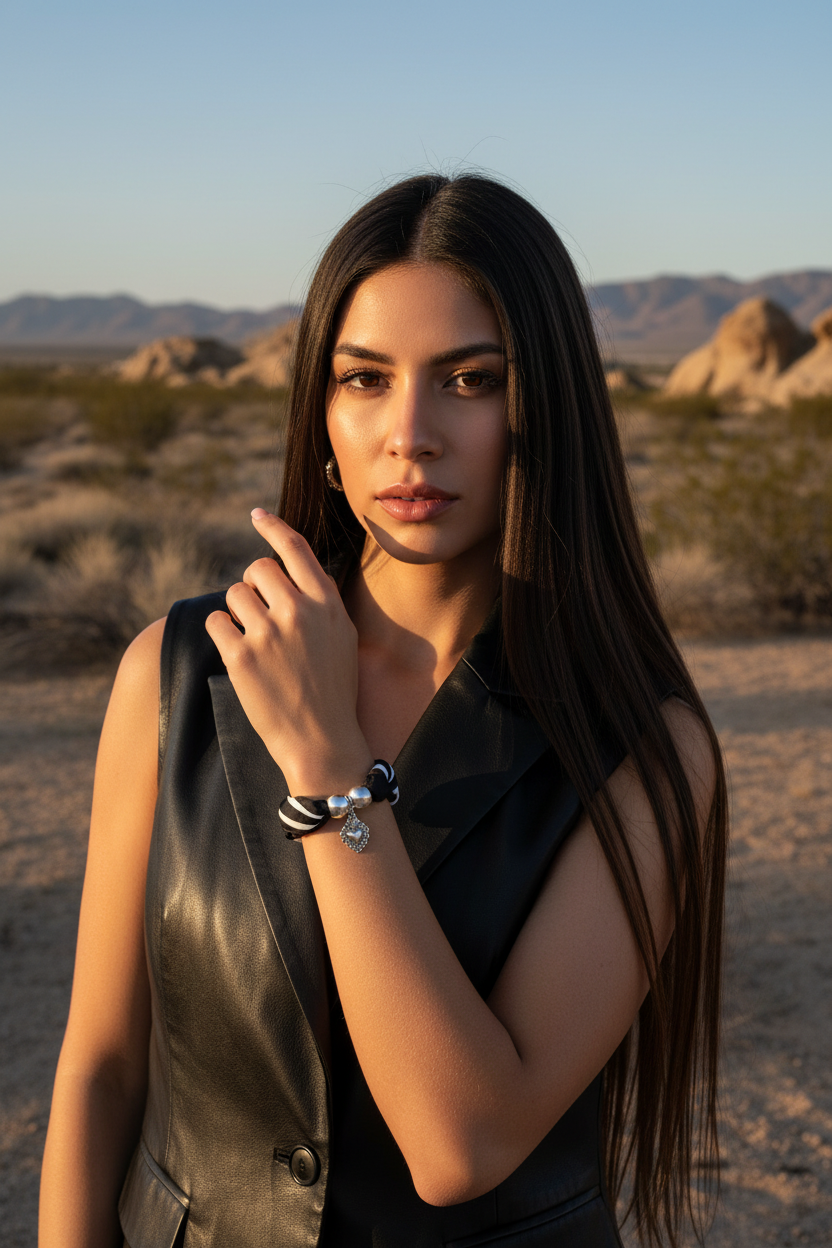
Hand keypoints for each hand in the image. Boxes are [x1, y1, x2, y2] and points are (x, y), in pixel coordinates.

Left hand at [205, 510, 371, 793]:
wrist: (321, 740)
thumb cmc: (333, 689)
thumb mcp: (343, 637)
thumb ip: (320, 600)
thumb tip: (295, 567)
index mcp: (326, 603)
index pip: (295, 548)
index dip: (272, 527)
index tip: (256, 516)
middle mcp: (298, 611)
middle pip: (256, 567)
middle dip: (253, 585)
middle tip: (259, 612)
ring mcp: (268, 633)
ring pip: (233, 594)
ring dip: (237, 611)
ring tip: (253, 639)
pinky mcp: (240, 657)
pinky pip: (215, 622)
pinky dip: (221, 632)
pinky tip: (237, 651)